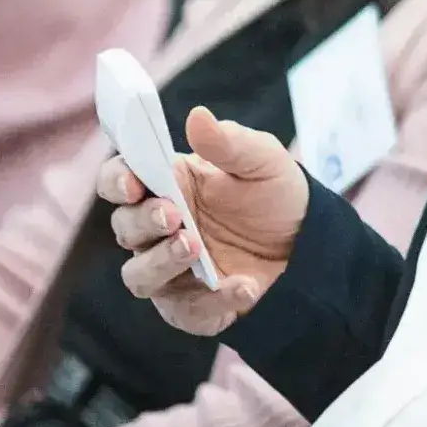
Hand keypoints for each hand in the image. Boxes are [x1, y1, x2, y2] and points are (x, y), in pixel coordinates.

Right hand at [99, 107, 306, 335]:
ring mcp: (169, 271)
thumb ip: (229, 142)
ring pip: (139, 275)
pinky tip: (243, 286)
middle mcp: (157, 230)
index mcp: (166, 185)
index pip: (119, 181)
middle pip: (124, 228)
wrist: (310, 244)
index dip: (116, 181)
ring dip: (161, 262)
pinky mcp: (191, 306)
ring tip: (194, 247)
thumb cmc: (274, 195)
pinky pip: (186, 310)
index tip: (132, 182)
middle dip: (143, 222)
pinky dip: (212, 300)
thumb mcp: (262, 161)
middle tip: (174, 216)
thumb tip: (198, 116)